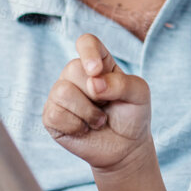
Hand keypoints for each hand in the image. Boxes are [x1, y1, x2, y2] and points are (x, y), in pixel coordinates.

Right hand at [43, 34, 153, 173]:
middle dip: (95, 94)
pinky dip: (76, 126)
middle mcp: (75, 74)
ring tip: (98, 120)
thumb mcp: (139, 95)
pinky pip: (56, 115)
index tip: (96, 71)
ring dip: (88, 113)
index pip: (86, 43)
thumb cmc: (132, 115)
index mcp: (98, 62)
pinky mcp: (51, 116)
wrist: (125, 148)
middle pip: (73, 68)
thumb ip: (122, 83)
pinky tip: (85, 129)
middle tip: (106, 106)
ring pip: (62, 92)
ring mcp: (60, 94)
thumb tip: (93, 83)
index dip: (88, 52)